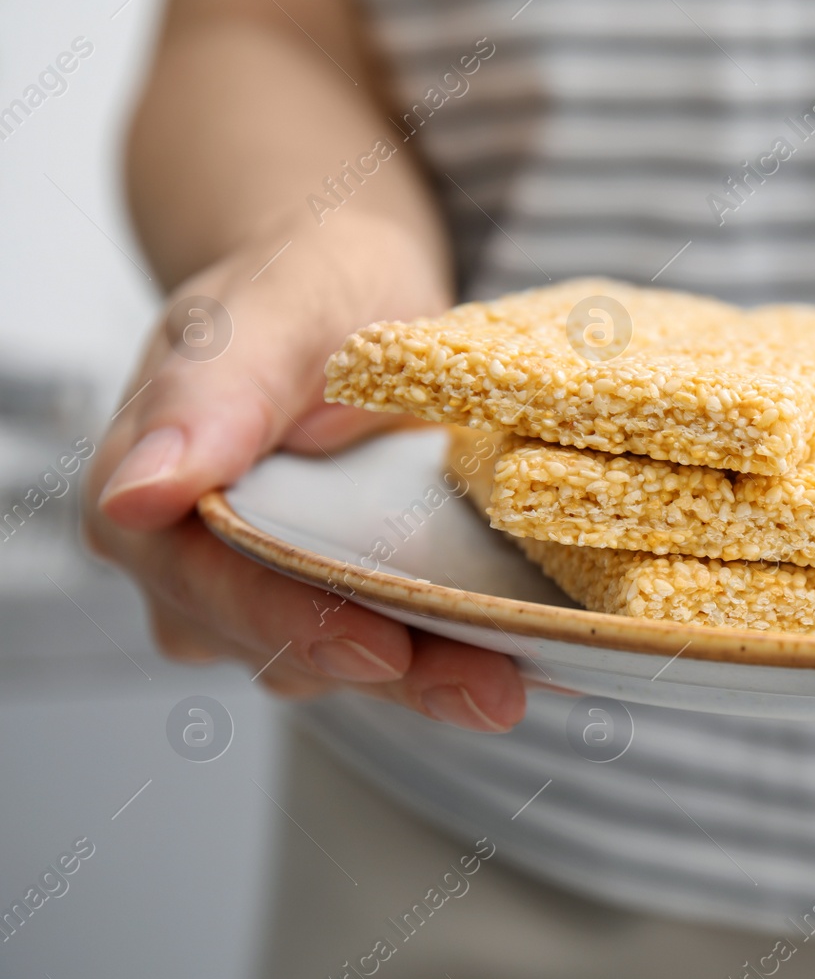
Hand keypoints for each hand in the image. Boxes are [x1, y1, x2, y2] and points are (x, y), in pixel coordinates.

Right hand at [85, 213, 527, 730]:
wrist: (353, 293)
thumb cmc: (306, 289)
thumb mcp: (267, 318)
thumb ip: (209, 399)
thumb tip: (136, 494)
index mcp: (146, 503)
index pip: (213, 590)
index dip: (297, 626)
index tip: (379, 649)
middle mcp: (192, 569)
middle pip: (285, 647)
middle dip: (392, 673)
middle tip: (490, 689)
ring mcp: (262, 596)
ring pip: (342, 664)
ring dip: (429, 675)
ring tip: (514, 680)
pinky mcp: (332, 603)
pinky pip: (386, 647)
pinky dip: (447, 652)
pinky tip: (514, 658)